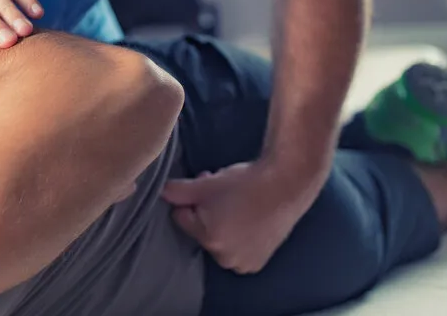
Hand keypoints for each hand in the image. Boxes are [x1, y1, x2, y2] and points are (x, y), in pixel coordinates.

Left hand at [160, 161, 314, 274]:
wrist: (287, 184)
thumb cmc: (244, 183)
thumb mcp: (205, 184)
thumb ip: (175, 191)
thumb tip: (160, 194)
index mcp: (210, 239)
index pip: (182, 218)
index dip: (193, 201)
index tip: (209, 188)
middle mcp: (226, 258)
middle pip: (200, 231)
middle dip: (206, 212)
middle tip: (223, 194)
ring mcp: (243, 263)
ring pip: (217, 240)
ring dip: (221, 223)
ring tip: (238, 205)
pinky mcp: (257, 262)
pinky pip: (234, 250)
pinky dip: (237, 236)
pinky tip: (249, 218)